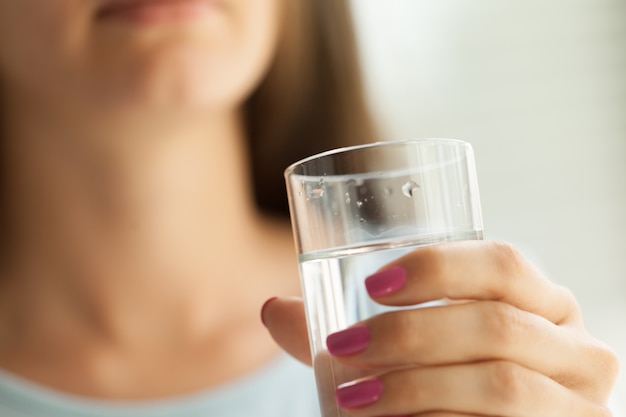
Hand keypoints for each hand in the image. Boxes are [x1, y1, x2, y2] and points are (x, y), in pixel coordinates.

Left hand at [262, 240, 618, 416]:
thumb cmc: (462, 389)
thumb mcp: (425, 353)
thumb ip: (356, 335)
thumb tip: (274, 310)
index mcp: (544, 305)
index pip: (502, 264)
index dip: (439, 267)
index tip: (373, 285)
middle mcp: (575, 347)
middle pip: (494, 325)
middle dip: (409, 336)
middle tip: (343, 347)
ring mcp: (580, 402)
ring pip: (500, 385)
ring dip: (415, 388)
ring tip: (352, 397)